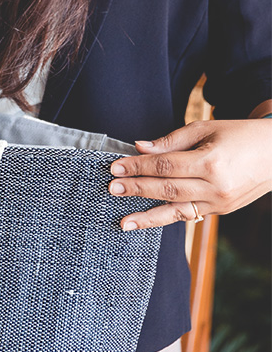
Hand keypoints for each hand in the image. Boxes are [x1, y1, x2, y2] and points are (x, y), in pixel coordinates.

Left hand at [108, 118, 271, 229]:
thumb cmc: (240, 135)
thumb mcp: (206, 129)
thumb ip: (171, 141)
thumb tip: (140, 147)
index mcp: (211, 162)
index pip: (165, 166)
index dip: (138, 167)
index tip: (116, 166)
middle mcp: (215, 187)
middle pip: (167, 189)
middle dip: (136, 189)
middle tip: (112, 187)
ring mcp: (219, 203)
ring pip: (176, 211)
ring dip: (147, 217)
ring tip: (123, 222)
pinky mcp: (221, 211)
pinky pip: (188, 215)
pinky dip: (167, 218)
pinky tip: (148, 221)